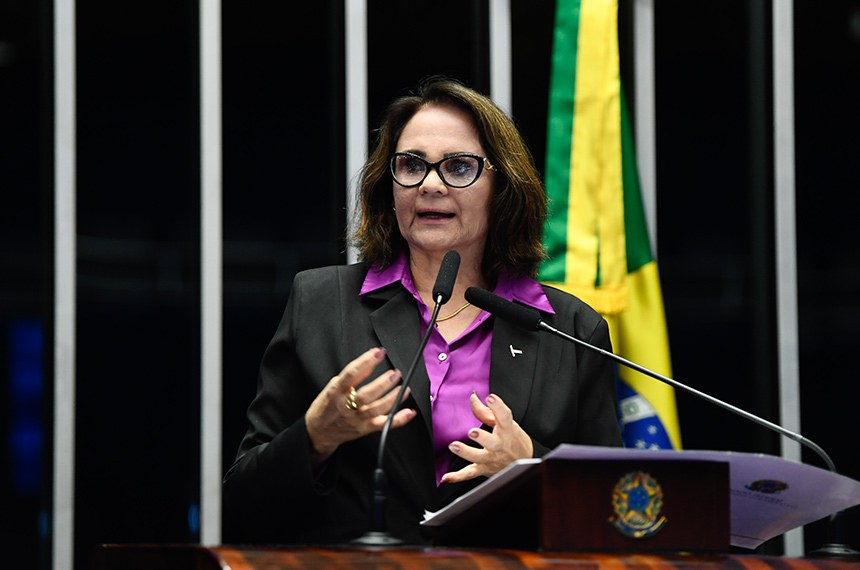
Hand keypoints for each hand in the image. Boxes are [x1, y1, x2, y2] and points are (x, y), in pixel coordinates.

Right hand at [305, 347, 416, 463]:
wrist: (318, 432)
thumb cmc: (326, 406)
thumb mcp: (332, 387)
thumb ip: (351, 376)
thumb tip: (370, 362)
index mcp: (336, 391)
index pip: (351, 373)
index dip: (366, 361)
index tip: (379, 352)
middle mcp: (345, 406)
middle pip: (366, 394)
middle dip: (383, 382)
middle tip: (395, 373)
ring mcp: (356, 419)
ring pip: (377, 409)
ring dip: (393, 398)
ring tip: (403, 388)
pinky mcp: (364, 429)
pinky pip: (383, 424)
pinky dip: (398, 419)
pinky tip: (409, 412)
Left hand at [440, 392, 533, 483]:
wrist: (524, 462)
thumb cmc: (513, 440)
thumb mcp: (504, 423)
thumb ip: (486, 410)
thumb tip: (472, 397)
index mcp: (507, 429)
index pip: (505, 416)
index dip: (498, 406)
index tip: (491, 398)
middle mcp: (500, 445)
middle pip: (492, 442)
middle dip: (482, 437)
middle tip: (472, 431)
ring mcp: (492, 458)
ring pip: (478, 458)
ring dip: (466, 453)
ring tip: (454, 446)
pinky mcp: (484, 469)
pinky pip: (470, 474)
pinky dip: (457, 477)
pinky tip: (446, 477)